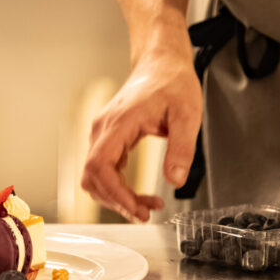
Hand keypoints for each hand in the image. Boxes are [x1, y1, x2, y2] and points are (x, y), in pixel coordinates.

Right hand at [82, 47, 200, 221]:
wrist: (161, 65)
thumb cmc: (172, 83)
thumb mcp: (187, 115)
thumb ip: (182, 148)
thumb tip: (175, 180)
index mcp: (118, 122)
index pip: (99, 166)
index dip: (114, 193)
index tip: (136, 209)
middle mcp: (103, 129)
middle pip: (92, 176)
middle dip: (116, 201)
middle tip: (145, 214)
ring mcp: (103, 134)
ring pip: (95, 176)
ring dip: (116, 197)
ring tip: (146, 207)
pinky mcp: (109, 138)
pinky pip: (104, 169)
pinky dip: (118, 187)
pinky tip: (139, 194)